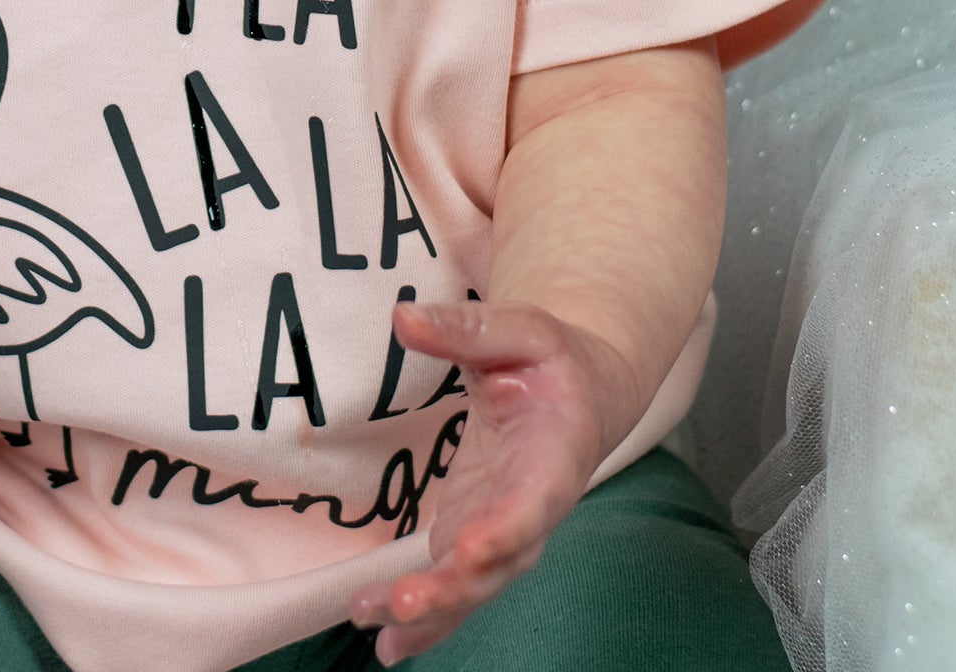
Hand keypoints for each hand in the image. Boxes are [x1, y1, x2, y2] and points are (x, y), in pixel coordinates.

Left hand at [347, 299, 624, 664]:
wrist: (577, 394)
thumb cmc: (549, 360)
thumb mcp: (519, 330)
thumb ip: (465, 328)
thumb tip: (402, 318)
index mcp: (552, 459)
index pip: (529, 506)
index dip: (499, 533)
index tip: (463, 552)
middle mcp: (530, 511)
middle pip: (497, 565)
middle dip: (452, 590)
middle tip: (404, 605)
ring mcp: (501, 532)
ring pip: (472, 588)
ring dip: (429, 614)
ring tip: (379, 632)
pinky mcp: (473, 536)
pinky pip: (453, 587)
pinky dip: (424, 618)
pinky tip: (383, 638)